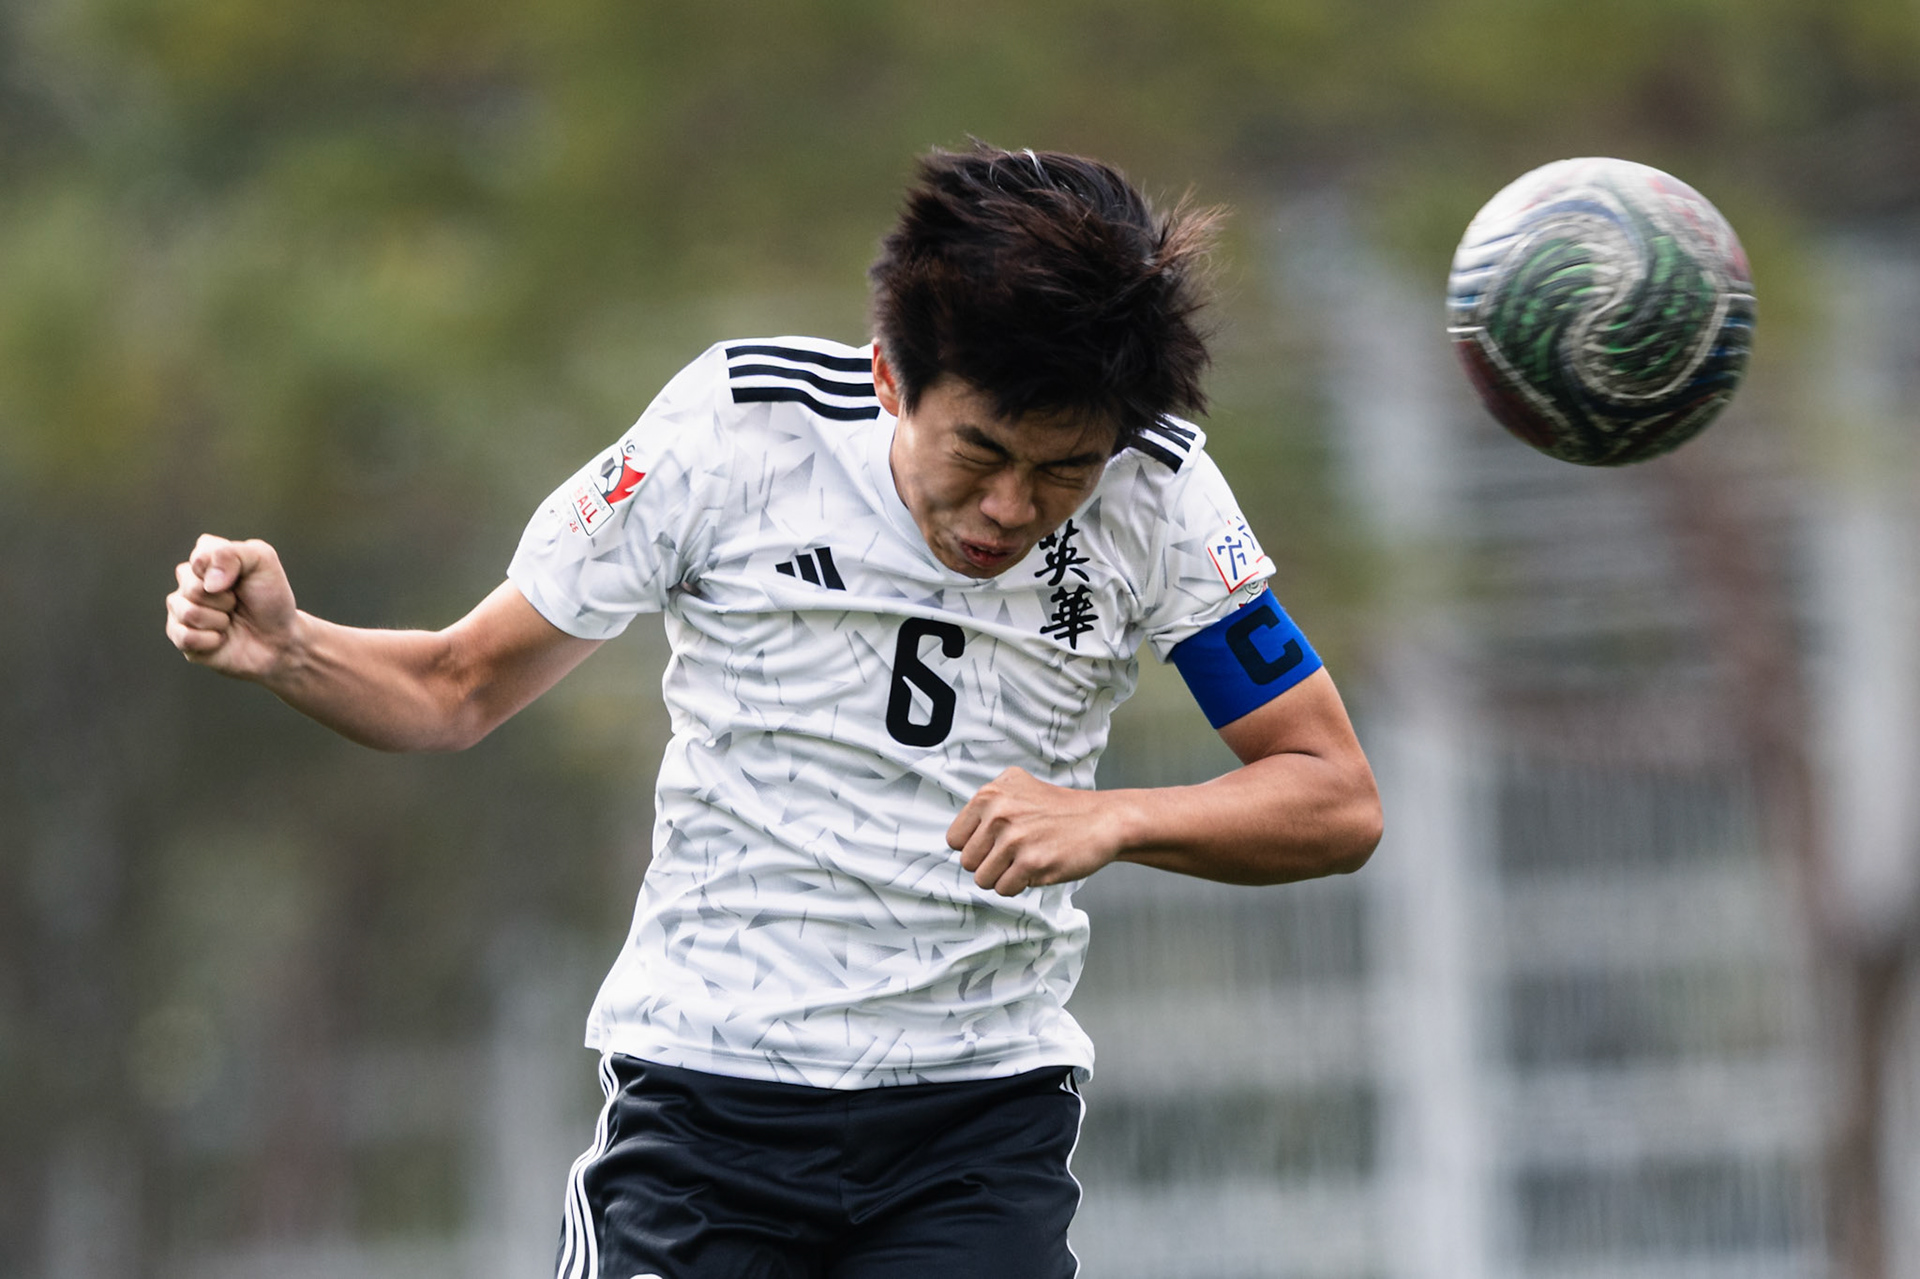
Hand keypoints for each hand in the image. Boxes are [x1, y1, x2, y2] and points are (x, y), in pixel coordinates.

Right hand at [165, 535, 299, 679]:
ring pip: (188, 614)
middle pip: (192, 589)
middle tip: (237, 604)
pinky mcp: (182, 640)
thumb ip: (232, 553)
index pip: (198, 559)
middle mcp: (186, 584)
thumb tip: (209, 583)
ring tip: (230, 620)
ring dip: (219, 620)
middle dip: (225, 599)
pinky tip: (221, 638)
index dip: (226, 572)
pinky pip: (185, 638)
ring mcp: (181, 612)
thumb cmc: (270, 597)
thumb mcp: (262, 561)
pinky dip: (211, 640)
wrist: (280, 637)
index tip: (242, 578)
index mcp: (202, 561)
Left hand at [948, 767, 1124, 895]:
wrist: (1102, 820)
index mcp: (989, 795)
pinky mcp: (1032, 863)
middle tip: (1015, 853)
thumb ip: (985, 807)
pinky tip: (1037, 868)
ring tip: (1026, 860)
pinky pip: (1004, 890)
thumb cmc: (1058, 810)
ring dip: (1003, 877)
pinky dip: (1018, 886)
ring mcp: (1015, 839)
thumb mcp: (1016, 789)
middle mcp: (998, 814)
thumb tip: (958, 838)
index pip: (955, 839)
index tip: (996, 843)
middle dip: (989, 864)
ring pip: (983, 880)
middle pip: (967, 862)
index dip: (975, 847)